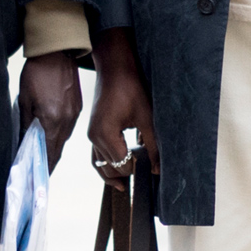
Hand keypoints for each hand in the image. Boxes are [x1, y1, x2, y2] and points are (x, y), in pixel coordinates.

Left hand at [18, 50, 81, 170]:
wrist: (57, 51)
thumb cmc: (37, 72)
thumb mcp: (24, 99)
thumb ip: (25, 124)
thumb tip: (23, 143)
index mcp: (52, 120)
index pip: (49, 154)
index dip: (43, 169)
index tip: (37, 181)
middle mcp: (67, 121)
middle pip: (58, 150)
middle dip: (48, 163)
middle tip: (37, 175)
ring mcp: (74, 114)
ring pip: (63, 140)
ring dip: (53, 149)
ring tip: (42, 158)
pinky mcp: (77, 107)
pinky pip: (68, 128)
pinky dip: (59, 136)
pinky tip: (50, 136)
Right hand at [87, 27, 159, 181]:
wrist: (115, 67)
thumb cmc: (130, 87)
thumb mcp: (147, 117)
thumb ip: (153, 146)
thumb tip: (159, 169)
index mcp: (106, 134)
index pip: (123, 164)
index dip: (138, 169)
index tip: (152, 170)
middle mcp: (94, 137)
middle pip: (110, 169)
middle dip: (126, 174)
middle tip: (145, 178)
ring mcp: (91, 135)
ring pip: (100, 165)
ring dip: (115, 173)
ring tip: (129, 183)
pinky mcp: (93, 131)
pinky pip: (97, 156)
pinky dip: (107, 165)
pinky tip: (119, 170)